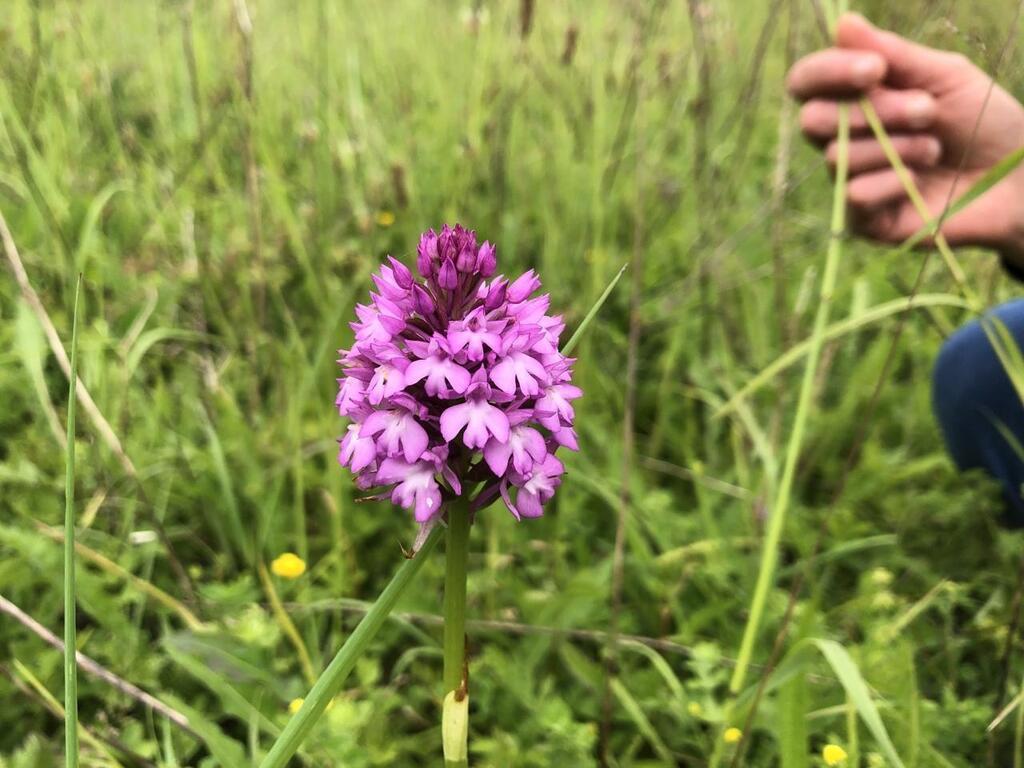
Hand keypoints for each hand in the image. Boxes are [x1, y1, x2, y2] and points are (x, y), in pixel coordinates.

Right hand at [787, 13, 1023, 265]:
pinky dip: (893, 183)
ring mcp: (851, 179)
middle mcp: (844, 139)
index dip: (828, 72)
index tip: (874, 69)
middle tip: (926, 112)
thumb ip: (893, 54)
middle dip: (874, 111)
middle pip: (813, 120)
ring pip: (837, 157)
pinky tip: (920, 183)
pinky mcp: (862, 220)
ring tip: (934, 150)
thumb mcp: (944, 76)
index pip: (807, 83)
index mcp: (855, 100)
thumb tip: (843, 23)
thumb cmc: (982, 122)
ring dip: (895, 148)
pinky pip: (854, 194)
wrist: (1015, 178)